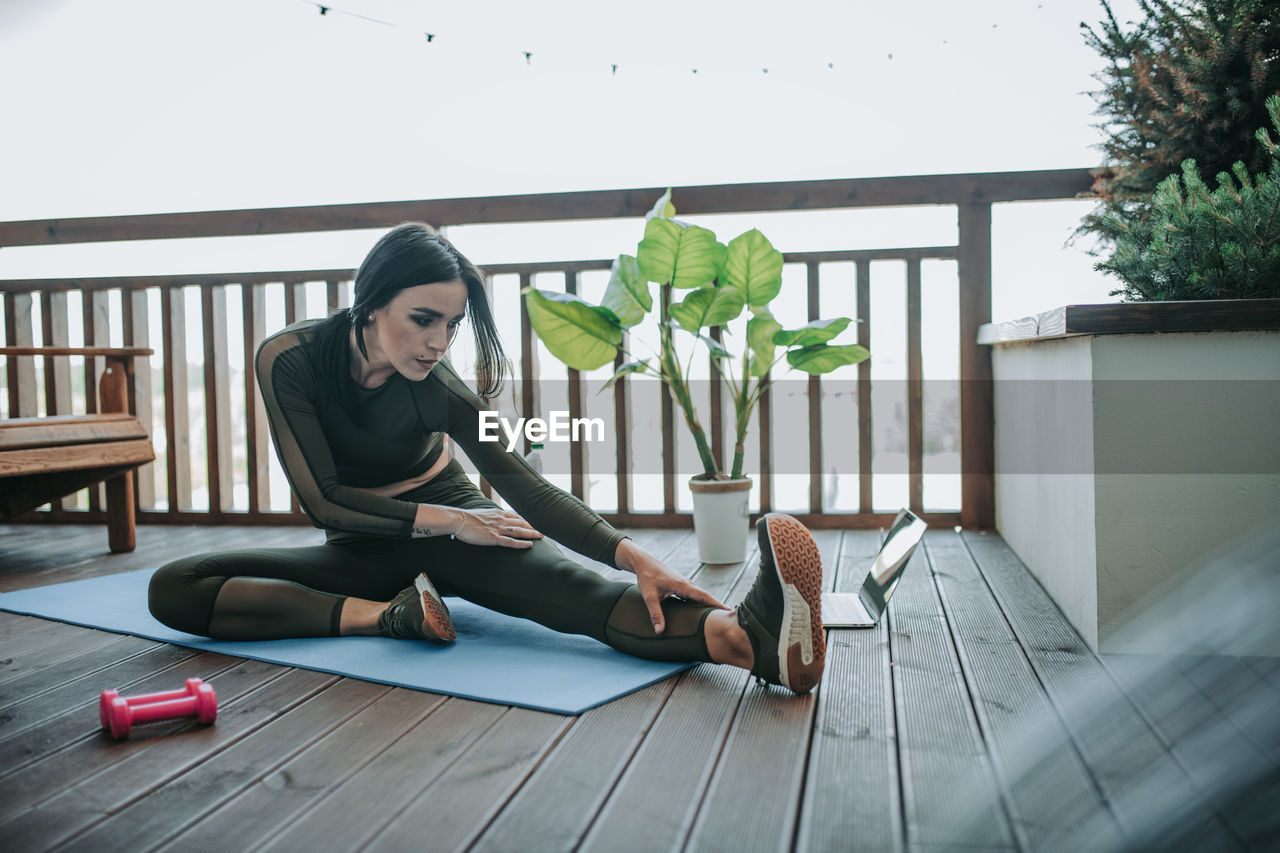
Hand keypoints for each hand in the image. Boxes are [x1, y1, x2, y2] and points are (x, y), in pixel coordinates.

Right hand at [452, 508, 543, 548]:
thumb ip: (490, 517)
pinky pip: (510, 541)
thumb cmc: (466, 518)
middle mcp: (500, 519)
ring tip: (541, 536)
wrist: (458, 520)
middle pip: (521, 523)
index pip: (516, 516)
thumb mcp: (481, 514)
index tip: (534, 523)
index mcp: (497, 513)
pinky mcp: (493, 538)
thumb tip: (492, 520)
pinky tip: (529, 545)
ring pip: (519, 531)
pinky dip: (521, 543)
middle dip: (533, 526)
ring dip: (531, 533)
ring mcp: (498, 529)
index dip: (526, 520)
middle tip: (544, 529)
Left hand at [614, 539, 729, 633]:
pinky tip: (702, 610)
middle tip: (729, 618)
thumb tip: (660, 631)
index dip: (716, 604)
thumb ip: (656, 614)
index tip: (728, 611)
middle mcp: (687, 584)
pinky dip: (701, 601)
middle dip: (717, 606)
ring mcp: (685, 584)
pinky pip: (694, 595)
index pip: (703, 596)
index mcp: (682, 585)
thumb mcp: (649, 597)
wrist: (644, 562)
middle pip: (706, 596)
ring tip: (718, 617)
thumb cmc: (646, 577)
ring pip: (700, 596)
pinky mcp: (681, 585)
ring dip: (709, 604)